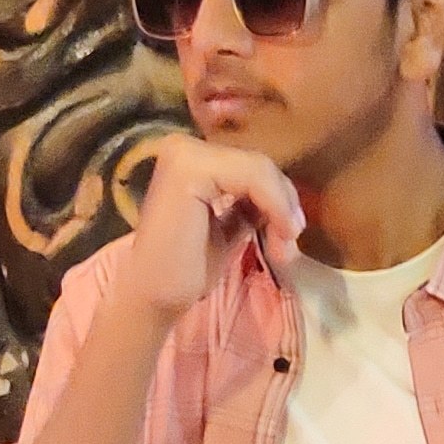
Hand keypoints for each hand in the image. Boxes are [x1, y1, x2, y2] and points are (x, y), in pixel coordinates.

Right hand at [110, 134, 306, 327]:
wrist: (154, 297)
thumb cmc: (187, 268)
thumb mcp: (230, 225)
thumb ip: (251, 203)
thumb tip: (286, 194)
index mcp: (191, 158)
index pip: (252, 166)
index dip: (281, 199)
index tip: (289, 239)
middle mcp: (184, 147)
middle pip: (258, 164)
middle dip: (285, 205)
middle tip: (289, 247)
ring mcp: (184, 153)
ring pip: (259, 169)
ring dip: (282, 209)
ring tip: (283, 248)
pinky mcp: (189, 167)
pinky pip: (252, 176)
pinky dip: (275, 205)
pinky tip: (279, 235)